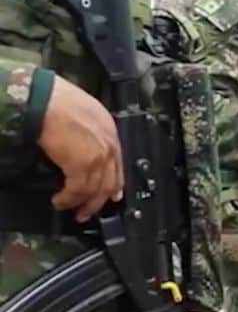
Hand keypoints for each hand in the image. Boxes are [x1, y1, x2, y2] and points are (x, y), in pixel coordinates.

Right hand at [37, 75, 123, 221]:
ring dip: (81, 203)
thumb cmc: (58, 101)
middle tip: (88, 211)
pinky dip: (68, 199)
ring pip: (94, 190)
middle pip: (109, 182)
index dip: (114, 184)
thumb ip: (90, 133)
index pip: (117, 165)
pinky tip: (60, 201)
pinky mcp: (82, 165)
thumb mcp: (86, 115)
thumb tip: (81, 148)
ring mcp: (98, 157)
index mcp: (111, 133)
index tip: (113, 195)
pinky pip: (77, 190)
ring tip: (70, 209)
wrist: (46, 100)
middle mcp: (109, 146)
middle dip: (98, 200)